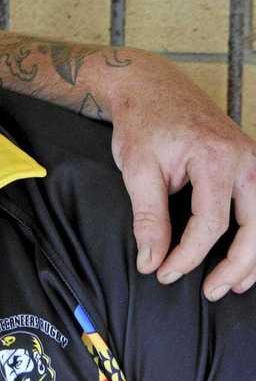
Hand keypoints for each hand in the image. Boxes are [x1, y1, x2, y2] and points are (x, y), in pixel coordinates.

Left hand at [109, 58, 255, 300]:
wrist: (151, 88)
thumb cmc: (142, 125)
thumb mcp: (137, 169)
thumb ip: (149, 217)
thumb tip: (151, 261)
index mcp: (215, 158)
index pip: (211, 223)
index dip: (188, 255)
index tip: (163, 273)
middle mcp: (245, 158)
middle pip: (255, 226)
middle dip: (235, 266)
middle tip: (209, 291)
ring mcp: (254, 159)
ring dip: (255, 257)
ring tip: (233, 285)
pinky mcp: (253, 163)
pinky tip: (247, 259)